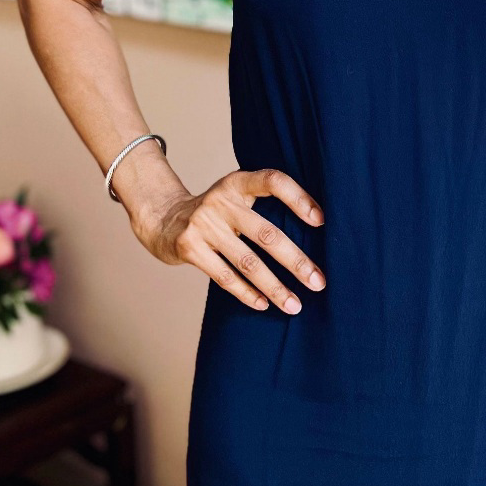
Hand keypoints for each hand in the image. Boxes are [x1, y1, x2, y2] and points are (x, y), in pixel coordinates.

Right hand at [140, 166, 325, 314]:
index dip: (299, 198)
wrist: (163, 219)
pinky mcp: (189, 248)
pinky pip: (224, 276)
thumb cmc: (215, 212)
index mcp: (237, 182)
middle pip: (266, 233)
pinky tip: (264, 304)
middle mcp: (221, 201)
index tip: (321, 221)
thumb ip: (262, 206)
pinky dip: (247, 293)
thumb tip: (315, 230)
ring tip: (295, 305)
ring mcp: (203, 224)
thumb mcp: (235, 196)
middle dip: (295, 261)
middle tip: (319, 282)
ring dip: (275, 287)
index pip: (273, 181)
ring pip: (247, 262)